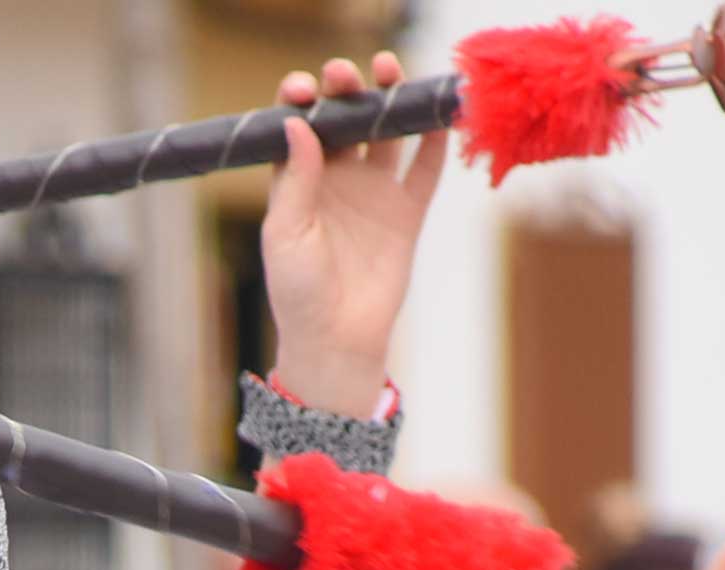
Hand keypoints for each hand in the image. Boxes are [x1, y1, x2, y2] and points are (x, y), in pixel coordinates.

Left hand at [262, 54, 446, 417]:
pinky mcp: (406, 212)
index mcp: (299, 180)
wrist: (336, 340)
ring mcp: (374, 192)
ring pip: (386, 133)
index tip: (306, 89)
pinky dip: (434, 141)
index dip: (302, 99)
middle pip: (346, 118)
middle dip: (347, 89)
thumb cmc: (298, 292)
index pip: (300, 125)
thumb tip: (299, 124)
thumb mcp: (286, 233)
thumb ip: (296, 180)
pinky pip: (424, 170)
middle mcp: (337, 178)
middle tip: (348, 74)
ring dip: (390, 100)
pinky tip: (437, 115)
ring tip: (392, 73)